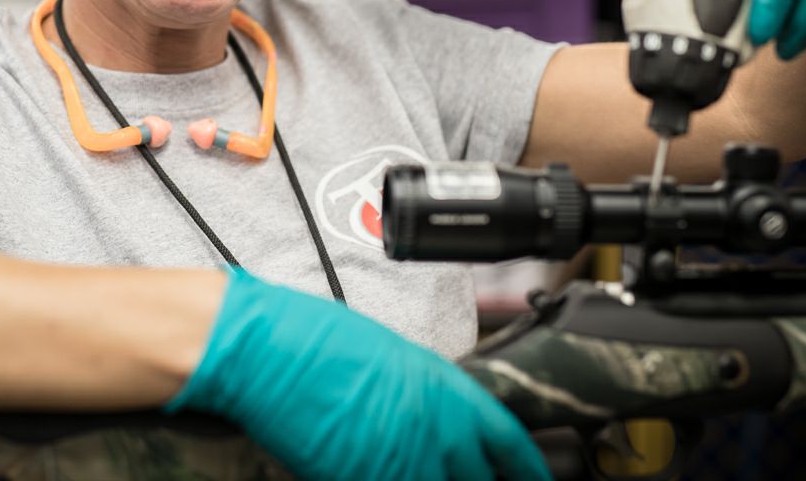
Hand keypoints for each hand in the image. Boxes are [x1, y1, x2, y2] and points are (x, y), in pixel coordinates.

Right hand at [167, 270, 549, 480]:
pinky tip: (376, 474)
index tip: (538, 480)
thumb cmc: (318, 339)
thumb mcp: (392, 357)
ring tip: (417, 471)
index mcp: (447, 391)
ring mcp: (399, 466)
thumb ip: (424, 396)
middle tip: (473, 479)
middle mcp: (434, 433)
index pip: (507, 443)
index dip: (529, 469)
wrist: (267, 351)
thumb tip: (432, 422)